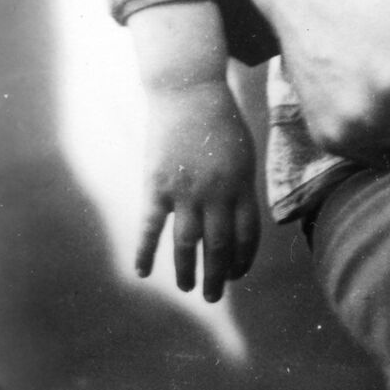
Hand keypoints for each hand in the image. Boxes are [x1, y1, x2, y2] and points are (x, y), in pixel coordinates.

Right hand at [136, 80, 262, 300]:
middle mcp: (217, 193)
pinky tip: (141, 272)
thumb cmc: (220, 122)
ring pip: (187, 242)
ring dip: (187, 270)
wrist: (189, 93)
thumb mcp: (243, 153)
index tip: (238, 274)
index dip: (243, 258)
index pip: (248, 234)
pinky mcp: (157, 186)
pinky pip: (150, 227)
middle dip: (218, 274)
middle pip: (220, 244)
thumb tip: (240, 217)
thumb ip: (240, 186)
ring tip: (187, 289)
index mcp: (242, 185)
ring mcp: (186, 191)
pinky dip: (144, 251)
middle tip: (214, 296)